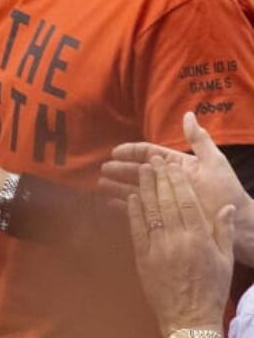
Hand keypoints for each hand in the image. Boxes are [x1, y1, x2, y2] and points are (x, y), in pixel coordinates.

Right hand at [100, 111, 253, 264]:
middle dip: (120, 170)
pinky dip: (125, 207)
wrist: (236, 223)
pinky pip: (141, 210)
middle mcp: (169, 182)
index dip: (131, 152)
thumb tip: (188, 114)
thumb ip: (199, 140)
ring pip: (136, 190)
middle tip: (103, 169)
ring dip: (118, 187)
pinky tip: (111, 204)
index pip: (150, 154)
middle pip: (138, 172)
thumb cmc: (226, 192)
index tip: (115, 152)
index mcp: (178, 166)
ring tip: (101, 185)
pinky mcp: (165, 216)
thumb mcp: (214, 162)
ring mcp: (166, 199)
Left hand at [127, 156, 233, 337]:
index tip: (173, 165)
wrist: (189, 318)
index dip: (178, 181)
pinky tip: (131, 196)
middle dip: (159, 178)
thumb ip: (223, 231)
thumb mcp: (225, 260)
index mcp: (200, 238)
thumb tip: (226, 206)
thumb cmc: (210, 289)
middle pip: (166, 201)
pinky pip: (136, 229)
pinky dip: (133, 211)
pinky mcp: (142, 257)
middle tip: (153, 160)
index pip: (187, 202)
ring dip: (144, 188)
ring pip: (149, 211)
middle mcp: (177, 239)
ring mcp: (158, 248)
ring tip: (140, 170)